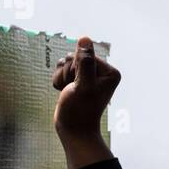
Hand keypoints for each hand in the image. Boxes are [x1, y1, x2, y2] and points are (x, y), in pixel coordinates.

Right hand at [52, 35, 119, 168]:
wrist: (73, 130)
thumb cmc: (80, 111)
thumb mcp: (84, 85)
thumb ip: (85, 62)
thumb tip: (85, 38)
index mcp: (110, 71)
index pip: (85, 55)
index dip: (77, 69)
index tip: (81, 86)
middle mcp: (101, 72)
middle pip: (74, 57)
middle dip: (68, 73)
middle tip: (74, 91)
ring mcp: (88, 76)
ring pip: (65, 63)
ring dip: (62, 77)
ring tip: (69, 92)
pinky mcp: (77, 80)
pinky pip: (61, 70)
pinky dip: (59, 81)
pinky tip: (64, 92)